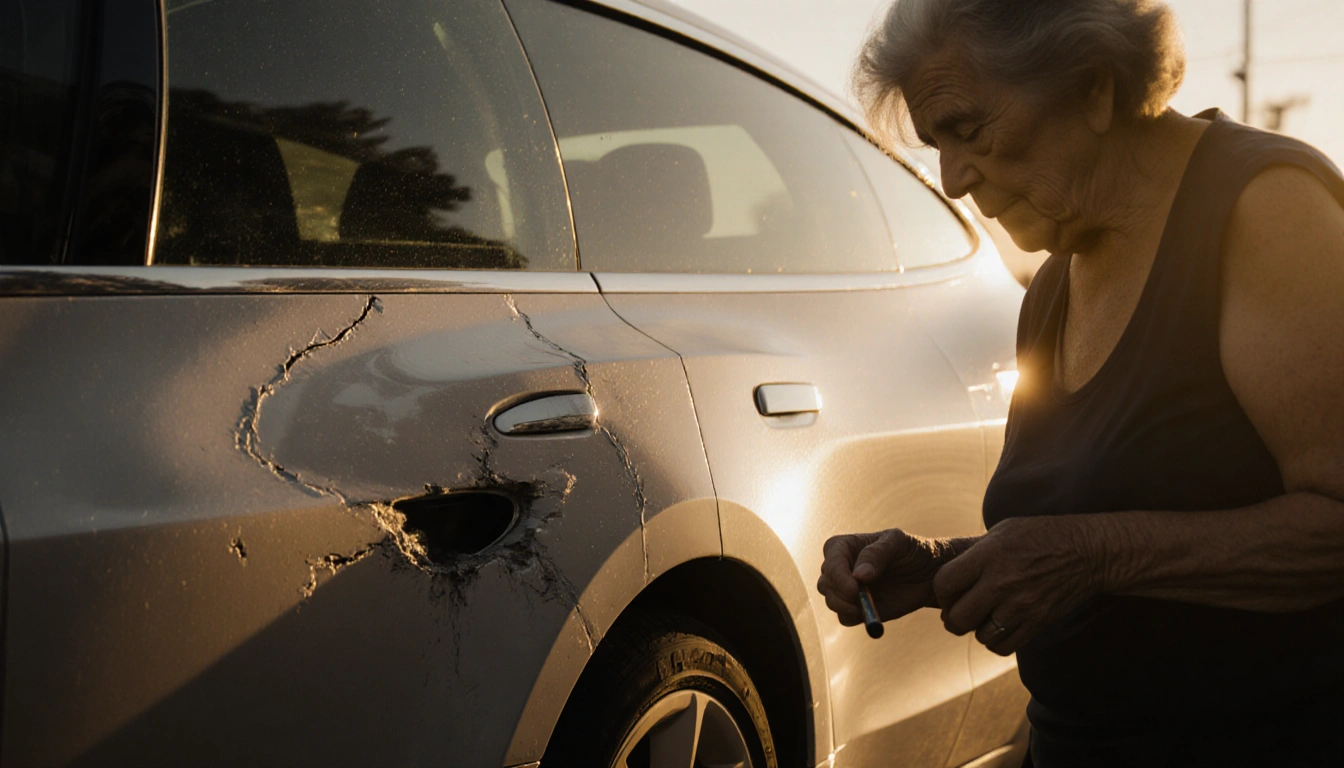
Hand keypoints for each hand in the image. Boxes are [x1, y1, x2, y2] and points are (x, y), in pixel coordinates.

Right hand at [817, 529, 971, 628]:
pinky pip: (845, 618)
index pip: (830, 562)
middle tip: (860, 600)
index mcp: (843, 547)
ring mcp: (847, 590)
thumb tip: (858, 576)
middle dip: (840, 595)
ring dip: (846, 608)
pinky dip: (856, 618)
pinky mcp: (858, 609)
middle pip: (825, 585)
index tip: (855, 589)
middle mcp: (840, 569)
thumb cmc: (911, 550)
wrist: (929, 573)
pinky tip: (872, 613)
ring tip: (869, 606)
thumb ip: (877, 554)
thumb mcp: (897, 542)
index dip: (838, 577)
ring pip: (832, 602)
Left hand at [933, 516, 1103, 655]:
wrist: (1089, 551)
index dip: (941, 591)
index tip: (949, 589)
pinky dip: (996, 641)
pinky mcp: (1038, 622)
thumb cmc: (1042, 535)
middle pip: (958, 618)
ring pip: (980, 636)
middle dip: (952, 617)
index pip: (944, 584)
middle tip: (960, 610)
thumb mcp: (1003, 531)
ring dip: (977, 629)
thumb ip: (974, 554)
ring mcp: (1022, 606)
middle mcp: (1002, 582)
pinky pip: (1003, 646)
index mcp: (989, 555)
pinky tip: (1000, 625)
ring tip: (984, 616)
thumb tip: (949, 575)